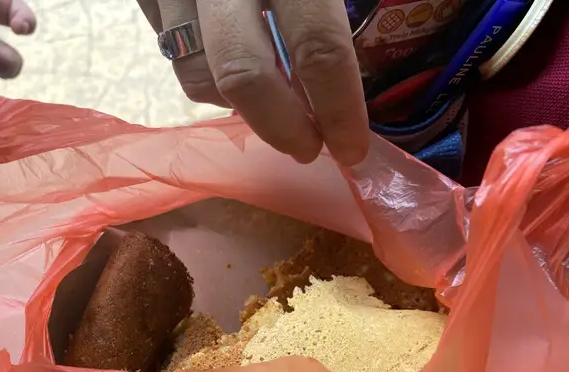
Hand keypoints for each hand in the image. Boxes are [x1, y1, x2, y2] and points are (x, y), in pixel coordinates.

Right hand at [138, 0, 368, 165]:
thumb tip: (397, 27)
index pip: (317, 47)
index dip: (338, 109)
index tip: (352, 148)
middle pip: (243, 75)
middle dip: (282, 127)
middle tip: (311, 146)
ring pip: (197, 74)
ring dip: (240, 106)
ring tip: (276, 105)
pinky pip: (171, 49)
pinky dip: (207, 74)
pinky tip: (234, 65)